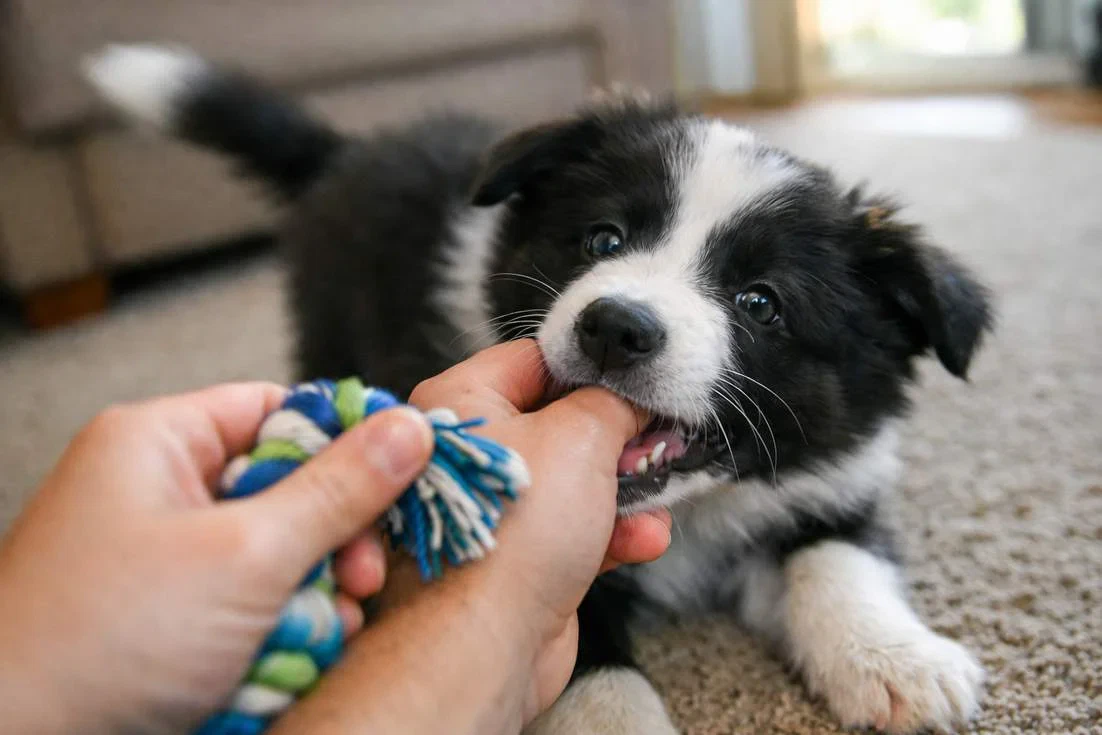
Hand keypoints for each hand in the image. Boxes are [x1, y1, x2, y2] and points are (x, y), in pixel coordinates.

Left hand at [0, 382, 436, 734]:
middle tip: (360, 580)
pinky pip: (251, 605)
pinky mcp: (172, 618)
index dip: (347, 438)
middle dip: (332, 541)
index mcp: (161, 443)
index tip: (403, 473)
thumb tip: (409, 429)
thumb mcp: (246, 555)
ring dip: (308, 598)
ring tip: (310, 636)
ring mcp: (165, 559)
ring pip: (277, 556)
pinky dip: (276, 634)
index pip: (279, 408)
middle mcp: (161, 491)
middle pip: (288, 488)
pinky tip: (281, 665)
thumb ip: (339, 491)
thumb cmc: (102, 643)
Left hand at [273, 340, 671, 734]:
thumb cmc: (512, 532)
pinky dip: (613, 533)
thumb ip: (615, 403)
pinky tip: (645, 538)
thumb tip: (635, 393)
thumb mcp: (581, 437)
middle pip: (559, 422)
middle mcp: (470, 455)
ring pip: (574, 480)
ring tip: (658, 488)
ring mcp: (495, 510)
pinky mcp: (519, 559)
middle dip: (617, 435)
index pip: (534, 360)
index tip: (638, 379)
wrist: (487, 641)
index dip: (591, 368)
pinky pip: (576, 532)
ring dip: (625, 488)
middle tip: (658, 435)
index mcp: (461, 404)